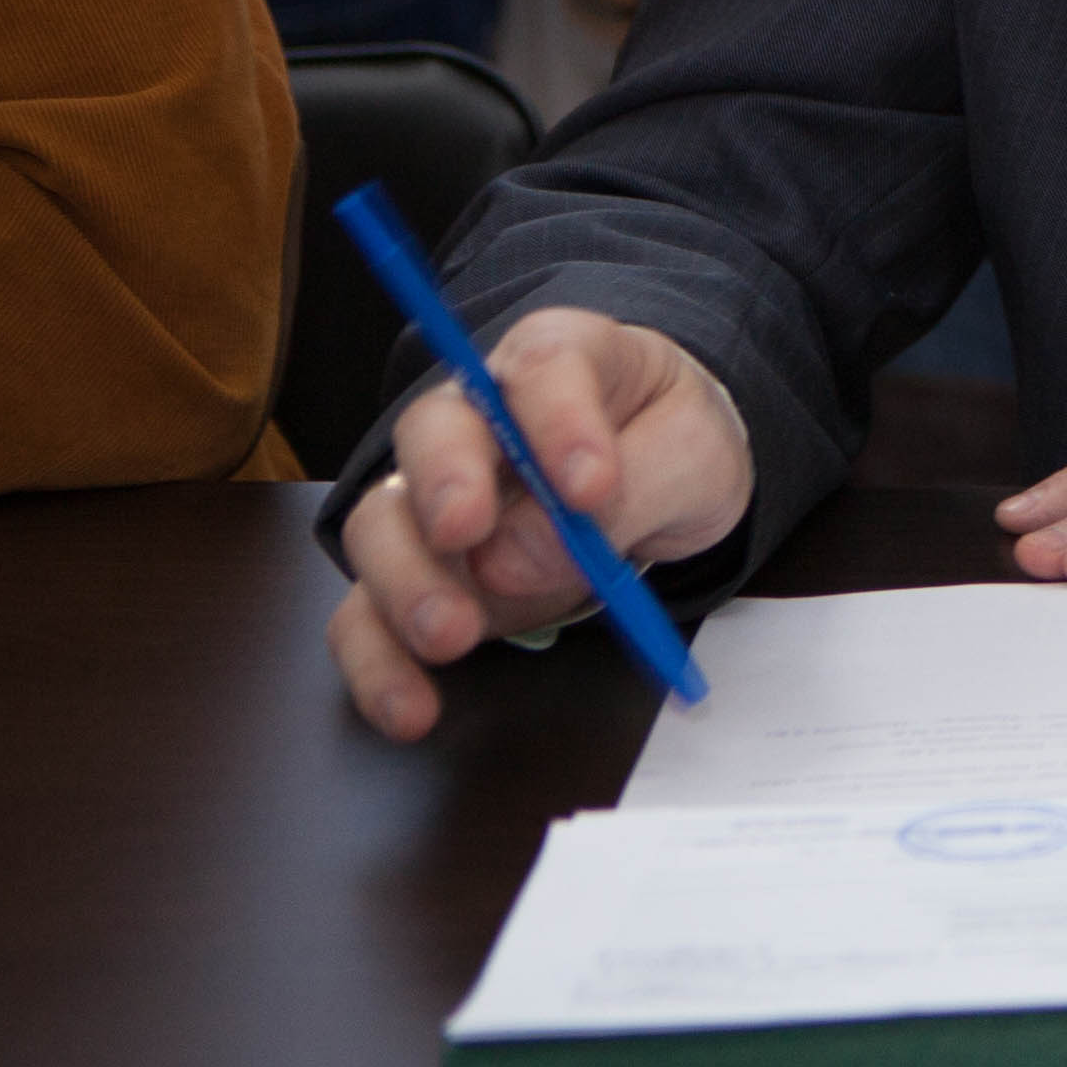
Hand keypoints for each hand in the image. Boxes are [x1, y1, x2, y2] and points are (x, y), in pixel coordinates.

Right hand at [326, 310, 753, 741]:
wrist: (660, 476)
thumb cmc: (673, 443)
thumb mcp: (697, 453)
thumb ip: (635, 486)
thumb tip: (519, 555)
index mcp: (560, 359)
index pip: (546, 366)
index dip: (559, 422)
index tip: (590, 488)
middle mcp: (477, 418)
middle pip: (431, 433)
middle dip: (444, 487)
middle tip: (469, 537)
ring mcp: (434, 495)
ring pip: (384, 524)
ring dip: (407, 583)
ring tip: (452, 636)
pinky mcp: (420, 572)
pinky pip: (369, 613)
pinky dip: (380, 663)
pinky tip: (411, 706)